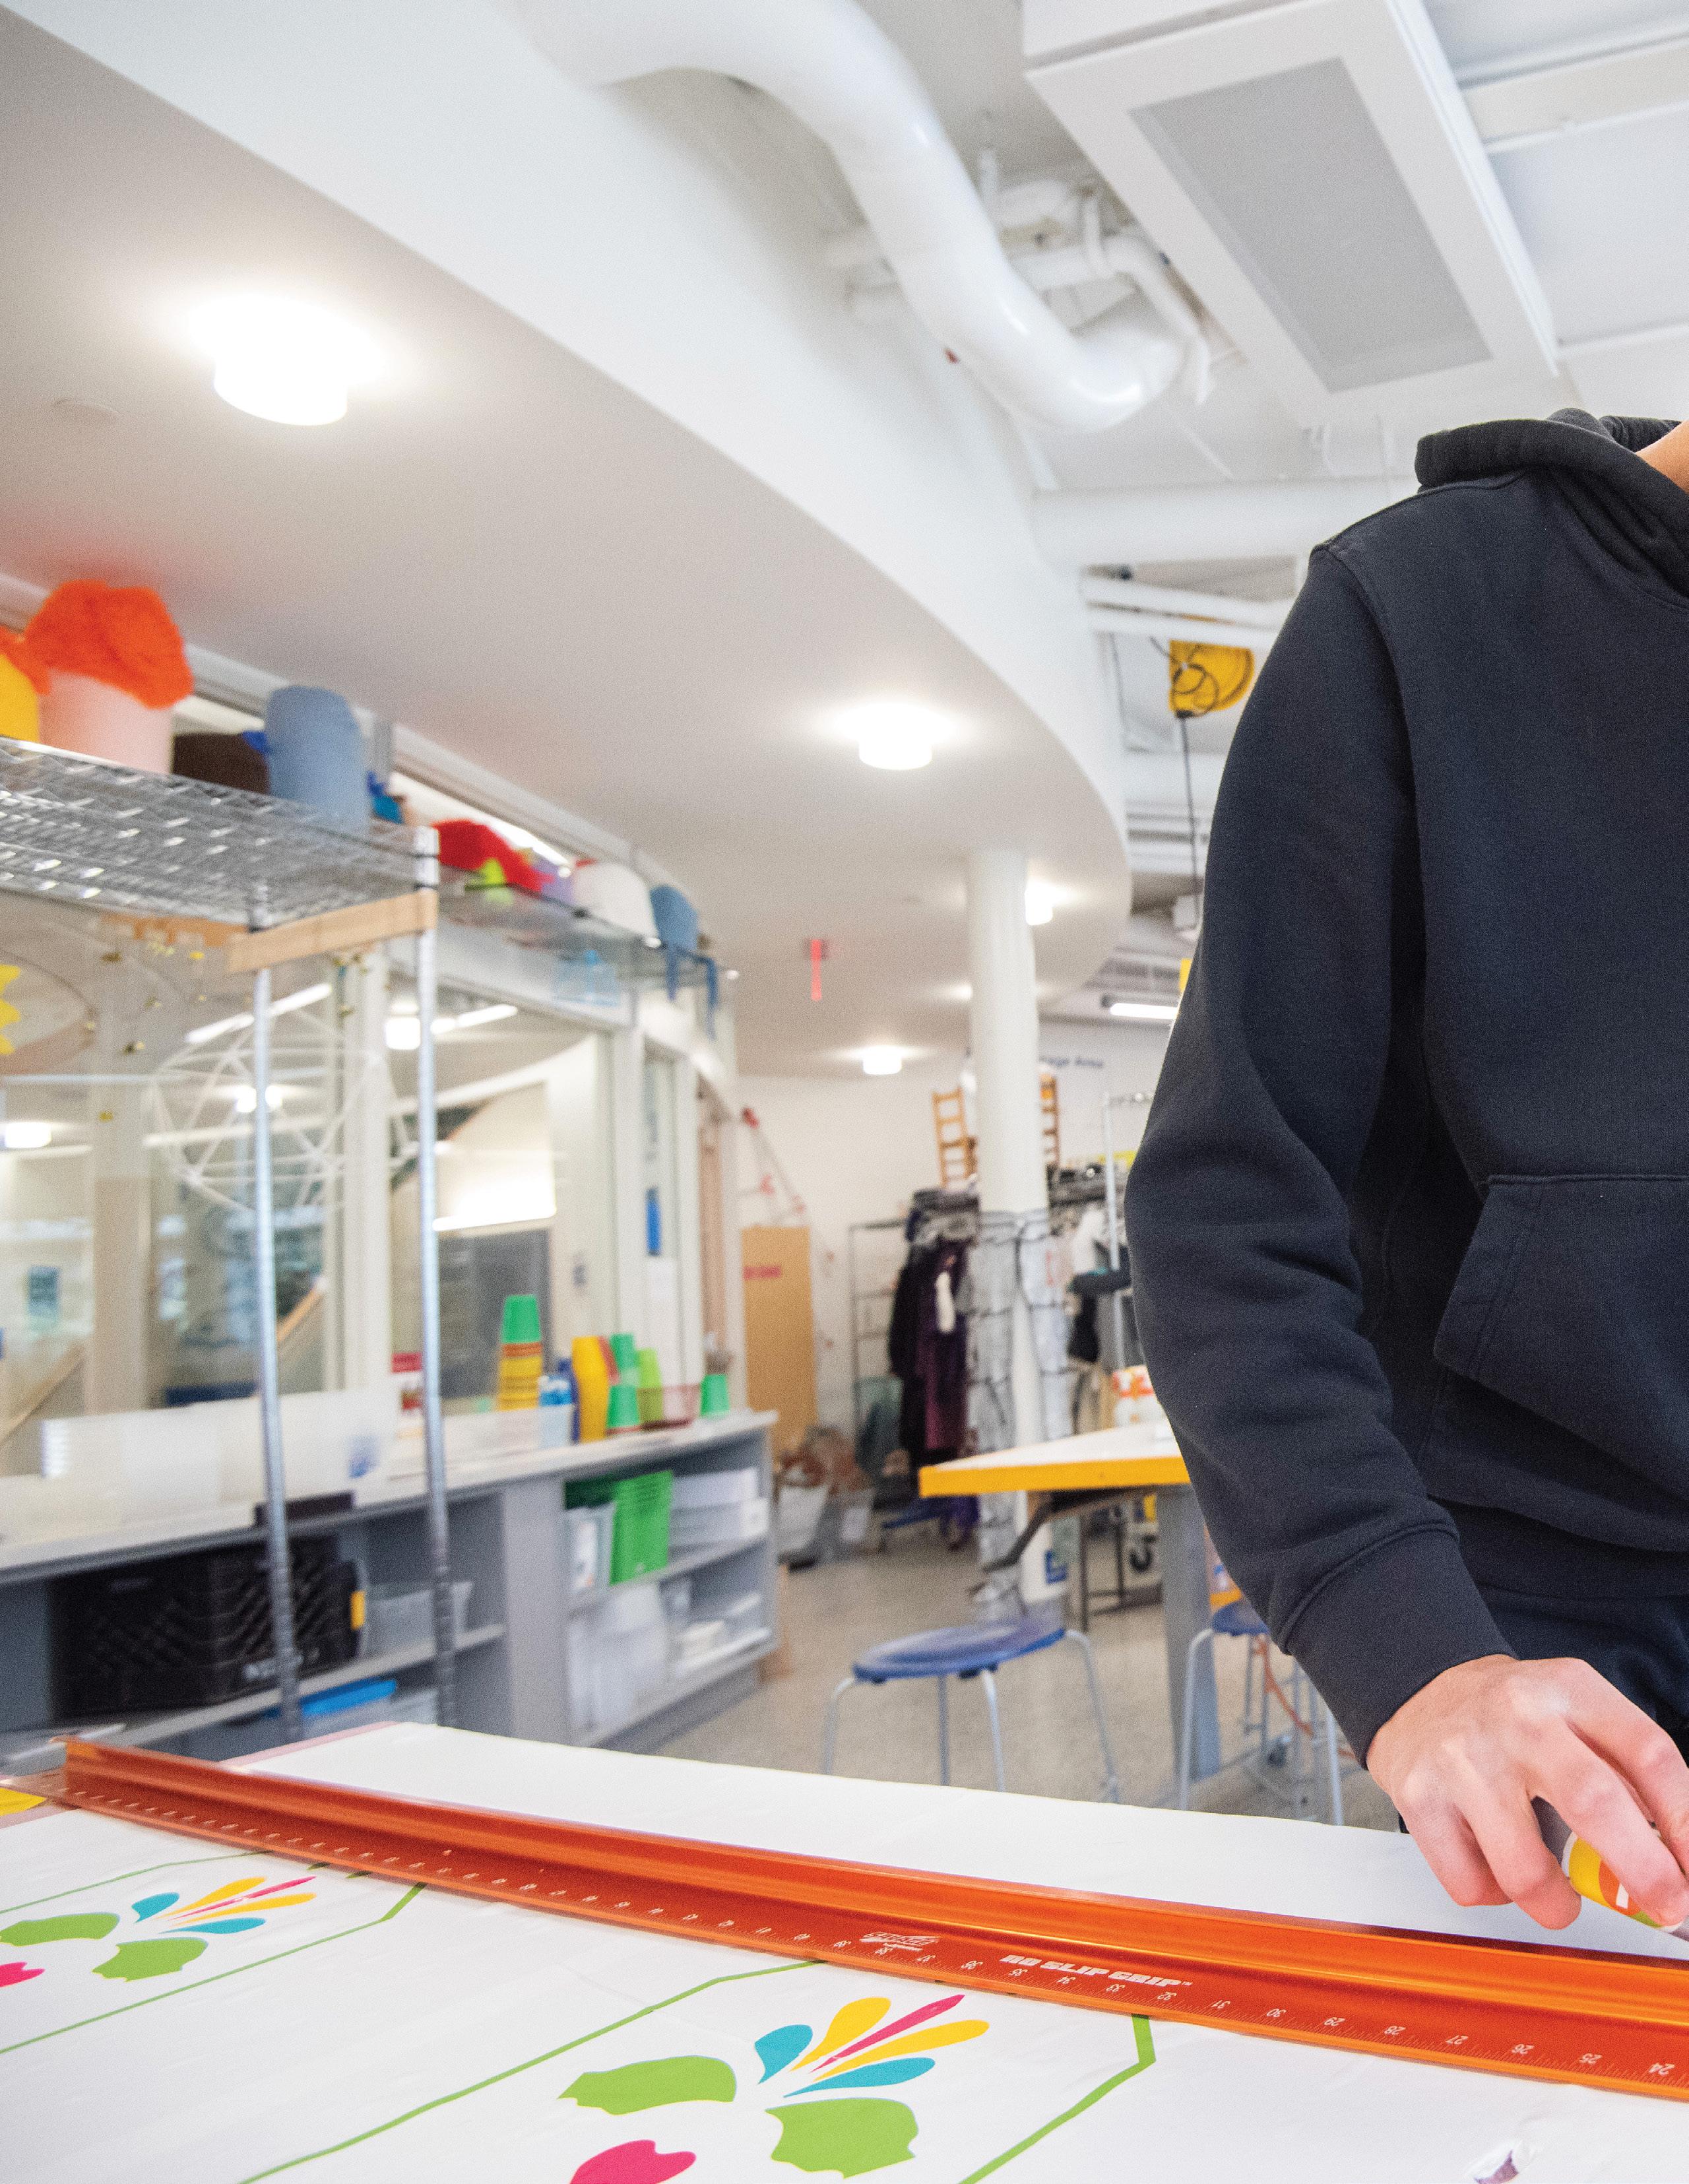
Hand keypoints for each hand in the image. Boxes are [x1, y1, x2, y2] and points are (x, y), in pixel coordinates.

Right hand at [1368, 1654, 1688, 1930]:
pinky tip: (1494, 1865)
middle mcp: (1517, 1719)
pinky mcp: (1419, 1796)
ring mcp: (1463, 1758)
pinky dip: (1492, 1894)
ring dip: (1556, 1904)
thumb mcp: (1577, 1713)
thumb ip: (1625, 1772)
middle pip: (1595, 1801)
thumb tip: (1676, 1859)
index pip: (1648, 1754)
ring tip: (1557, 1896)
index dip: (1685, 1821)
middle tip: (1664, 1904)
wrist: (1419, 1692)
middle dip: (1644, 1872)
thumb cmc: (1513, 1717)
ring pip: (1525, 1868)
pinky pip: (1470, 1884)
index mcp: (1569, 1691)